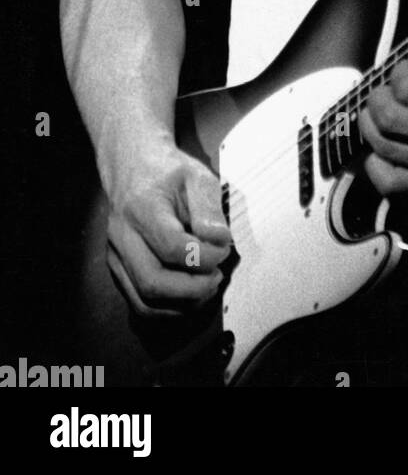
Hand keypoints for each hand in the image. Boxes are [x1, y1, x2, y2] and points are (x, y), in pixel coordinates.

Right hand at [104, 140, 231, 319]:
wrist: (132, 167)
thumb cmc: (167, 172)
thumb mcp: (196, 176)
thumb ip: (209, 207)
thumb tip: (219, 240)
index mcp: (142, 207)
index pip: (171, 246)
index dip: (203, 256)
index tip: (223, 250)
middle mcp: (122, 235)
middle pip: (152, 282)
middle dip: (192, 289)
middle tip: (217, 276)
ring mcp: (116, 256)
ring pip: (143, 300)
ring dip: (182, 303)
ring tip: (207, 286)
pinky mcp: (117, 269)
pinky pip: (139, 303)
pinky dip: (168, 307)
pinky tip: (190, 294)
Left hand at [359, 61, 407, 194]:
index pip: (404, 86)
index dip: (396, 70)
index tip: (402, 67)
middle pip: (386, 118)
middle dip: (376, 98)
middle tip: (384, 89)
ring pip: (383, 151)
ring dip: (372, 129)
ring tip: (380, 115)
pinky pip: (394, 186)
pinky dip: (381, 167)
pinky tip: (386, 150)